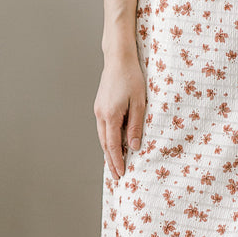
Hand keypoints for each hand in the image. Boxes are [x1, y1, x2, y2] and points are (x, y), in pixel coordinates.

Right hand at [93, 47, 146, 179]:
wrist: (118, 59)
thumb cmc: (131, 77)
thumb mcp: (139, 103)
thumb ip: (135, 125)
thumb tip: (134, 146)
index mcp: (110, 115)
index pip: (113, 146)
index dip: (117, 161)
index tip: (121, 174)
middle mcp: (100, 115)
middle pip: (105, 144)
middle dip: (110, 161)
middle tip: (116, 177)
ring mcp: (98, 110)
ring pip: (103, 137)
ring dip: (108, 152)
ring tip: (114, 165)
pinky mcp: (100, 106)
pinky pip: (103, 128)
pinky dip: (108, 140)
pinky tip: (113, 145)